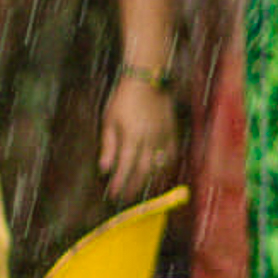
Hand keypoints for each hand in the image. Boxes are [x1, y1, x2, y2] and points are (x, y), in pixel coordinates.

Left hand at [99, 76, 180, 202]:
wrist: (147, 81)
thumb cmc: (123, 99)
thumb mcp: (109, 121)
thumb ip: (108, 146)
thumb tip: (105, 168)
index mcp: (131, 137)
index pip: (125, 167)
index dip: (120, 182)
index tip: (114, 194)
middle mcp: (149, 140)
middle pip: (144, 171)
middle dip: (135, 185)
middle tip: (127, 196)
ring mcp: (163, 136)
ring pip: (160, 165)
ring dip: (151, 179)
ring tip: (143, 188)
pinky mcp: (172, 132)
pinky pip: (172, 154)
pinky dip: (166, 165)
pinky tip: (160, 171)